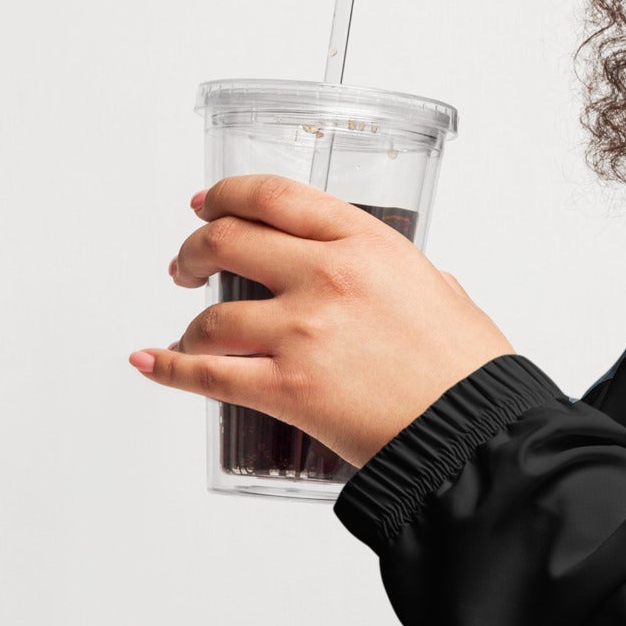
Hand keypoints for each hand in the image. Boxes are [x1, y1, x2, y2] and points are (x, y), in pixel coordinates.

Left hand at [130, 174, 514, 468]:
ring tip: (188, 332)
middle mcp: (328, 277)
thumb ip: (419, 280)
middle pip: (228, 241)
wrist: (474, 430)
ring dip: (187, 322)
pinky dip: (168, 367)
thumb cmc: (470, 371)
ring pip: (211, 315)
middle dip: (194, 251)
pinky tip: (151, 362)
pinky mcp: (287, 389)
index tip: (207, 203)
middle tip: (186, 267)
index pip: (275, 196)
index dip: (228, 194)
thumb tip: (417, 283)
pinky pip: (206, 373)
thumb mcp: (448, 296)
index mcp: (368, 244)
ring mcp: (302, 332)